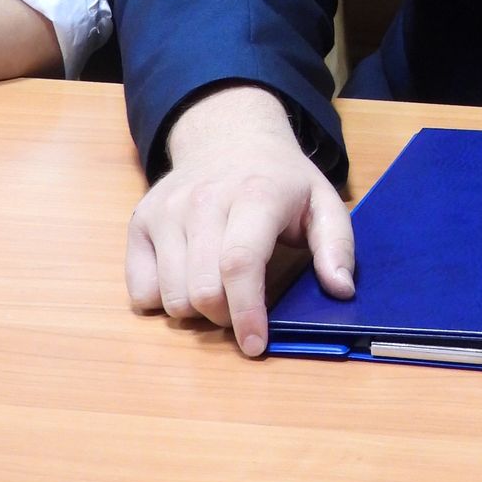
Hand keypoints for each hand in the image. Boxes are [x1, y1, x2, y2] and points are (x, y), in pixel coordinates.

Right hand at [124, 84, 353, 357]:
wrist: (229, 135)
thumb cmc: (279, 180)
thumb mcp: (322, 201)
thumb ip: (337, 245)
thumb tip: (341, 290)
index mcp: (255, 195)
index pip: (240, 263)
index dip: (247, 312)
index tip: (256, 345)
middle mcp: (203, 200)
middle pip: (202, 290)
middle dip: (225, 317)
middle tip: (242, 308)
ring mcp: (166, 210)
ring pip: (170, 296)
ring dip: (196, 311)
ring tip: (218, 288)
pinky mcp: (140, 221)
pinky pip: (141, 290)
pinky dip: (163, 299)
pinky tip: (188, 277)